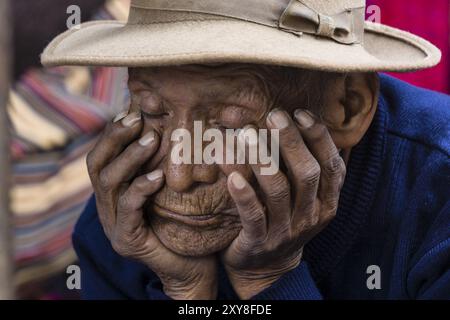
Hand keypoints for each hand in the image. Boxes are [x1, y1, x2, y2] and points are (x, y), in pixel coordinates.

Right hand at [87, 111, 216, 299]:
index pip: (102, 156)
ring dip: (130, 158)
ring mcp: (114, 225)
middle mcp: (108, 207)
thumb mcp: (171, 188)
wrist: (193, 267)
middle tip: (136, 118)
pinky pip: (128, 210)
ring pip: (108, 184)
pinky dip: (141, 188)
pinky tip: (158, 176)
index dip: (112, 132)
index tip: (131, 110)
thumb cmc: (186, 224)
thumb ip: (162, 163)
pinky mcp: (126, 241)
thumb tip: (169, 125)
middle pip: (96, 165)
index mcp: (115, 193)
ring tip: (152, 139)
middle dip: (114, 138)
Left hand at [223, 109, 345, 298]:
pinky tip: (230, 175)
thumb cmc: (282, 219)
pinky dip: (243, 194)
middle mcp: (311, 216)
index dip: (319, 137)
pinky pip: (253, 216)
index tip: (300, 113)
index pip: (332, 166)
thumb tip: (288, 119)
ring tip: (245, 134)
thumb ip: (298, 165)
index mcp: (326, 202)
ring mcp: (286, 231)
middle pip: (307, 174)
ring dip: (262, 160)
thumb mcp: (300, 197)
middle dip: (291, 142)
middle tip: (274, 116)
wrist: (266, 268)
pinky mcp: (260, 242)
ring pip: (278, 191)